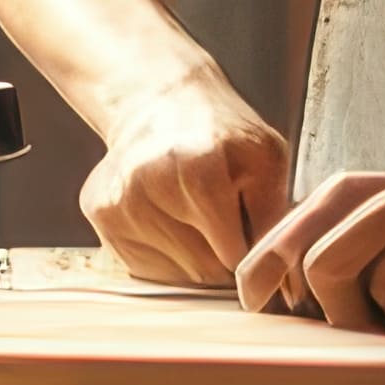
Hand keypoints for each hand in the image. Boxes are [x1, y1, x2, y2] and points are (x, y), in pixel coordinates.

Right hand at [77, 81, 292, 287]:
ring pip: (176, 275)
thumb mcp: (267, 161)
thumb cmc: (222, 133)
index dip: (253, 257)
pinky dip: (167, 256)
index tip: (257, 242)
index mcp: (200, 172)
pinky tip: (171, 220)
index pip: (236, 258)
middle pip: (205, 271)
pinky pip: (146, 269)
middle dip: (225, 259)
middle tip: (228, 223)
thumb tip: (284, 284)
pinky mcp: (100, 214)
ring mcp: (120, 202)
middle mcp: (150, 186)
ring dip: (196, 258)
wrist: (161, 101)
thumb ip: (276, 220)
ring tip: (198, 217)